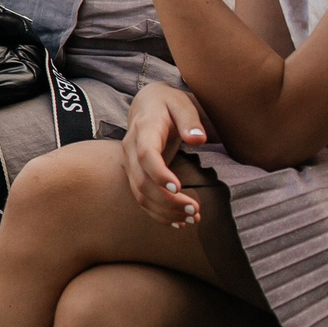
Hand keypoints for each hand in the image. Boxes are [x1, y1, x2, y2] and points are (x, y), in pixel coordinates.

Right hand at [122, 83, 210, 228]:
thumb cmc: (168, 104)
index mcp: (144, 130)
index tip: (178, 188)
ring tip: (192, 218)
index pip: (145, 155)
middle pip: (141, 180)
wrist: (148, 104)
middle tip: (194, 210)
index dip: (159, 174)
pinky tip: (178, 222)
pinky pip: (140, 198)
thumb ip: (190, 120)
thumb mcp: (182, 104)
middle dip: (167, 200)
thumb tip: (198, 138)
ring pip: (139, 193)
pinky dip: (157, 213)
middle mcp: (131, 148)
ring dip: (164, 210)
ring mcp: (129, 163)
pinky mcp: (134, 173)